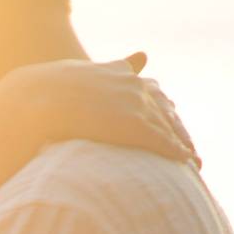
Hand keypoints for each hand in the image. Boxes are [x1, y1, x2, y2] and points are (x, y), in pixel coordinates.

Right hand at [32, 51, 200, 167]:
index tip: (172, 120)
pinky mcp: (134, 125)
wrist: (40, 98)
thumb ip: (96, 75)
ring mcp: (136, 104)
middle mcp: (134, 85)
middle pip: (166, 111)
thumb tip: (107, 71)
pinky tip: (186, 162)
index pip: (151, 92)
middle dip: (179, 130)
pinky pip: (162, 141)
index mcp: (120, 74)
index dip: (163, 110)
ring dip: (183, 145)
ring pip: (169, 128)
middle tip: (190, 148)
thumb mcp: (75, 75)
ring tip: (194, 160)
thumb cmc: (47, 90)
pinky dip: (177, 152)